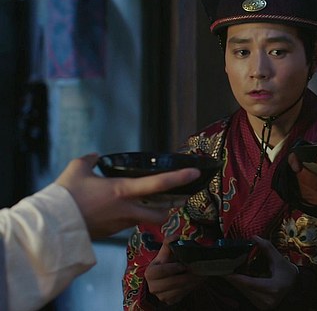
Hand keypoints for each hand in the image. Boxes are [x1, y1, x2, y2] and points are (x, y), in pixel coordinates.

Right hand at [55, 154, 199, 237]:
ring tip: (152, 200)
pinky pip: (127, 223)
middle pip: (161, 213)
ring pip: (143, 219)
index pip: (159, 184)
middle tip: (180, 197)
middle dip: (172, 207)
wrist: (49, 226)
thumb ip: (91, 160)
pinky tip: (123, 208)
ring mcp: (119, 224)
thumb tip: (96, 157)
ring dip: (151, 211)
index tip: (194, 173)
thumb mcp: (77, 169)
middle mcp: (126, 210)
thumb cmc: (64, 196)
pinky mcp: (110, 233)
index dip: (179, 178)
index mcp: (122, 191)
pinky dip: (131, 216)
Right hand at [145, 236, 204, 304]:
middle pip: (171, 283)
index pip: (160, 271)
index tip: (183, 265)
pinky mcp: (169, 301)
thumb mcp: (166, 253)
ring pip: (178, 291)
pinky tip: (196, 281)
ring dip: (191, 283)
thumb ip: (169, 244)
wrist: (165, 278)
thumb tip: (176, 236)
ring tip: (201, 275)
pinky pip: (181, 296)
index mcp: (150, 272)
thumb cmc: (166, 263)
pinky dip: (190, 289)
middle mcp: (153, 286)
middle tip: (198, 271)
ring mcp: (160, 295)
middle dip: (186, 277)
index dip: (172, 269)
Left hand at [225, 236, 298, 308]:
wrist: (296, 288)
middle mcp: (268, 300)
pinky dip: (243, 288)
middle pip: (245, 289)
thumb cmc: (288, 273)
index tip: (227, 273)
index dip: (238, 279)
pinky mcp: (261, 307)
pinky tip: (241, 281)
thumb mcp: (279, 260)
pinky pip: (247, 296)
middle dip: (235, 279)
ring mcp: (264, 305)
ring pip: (245, 293)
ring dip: (238, 284)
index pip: (251, 284)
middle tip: (226, 270)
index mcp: (273, 288)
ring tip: (232, 274)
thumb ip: (267, 248)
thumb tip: (255, 238)